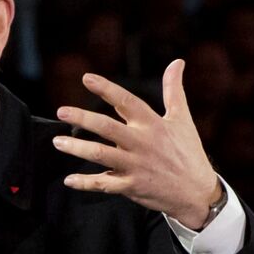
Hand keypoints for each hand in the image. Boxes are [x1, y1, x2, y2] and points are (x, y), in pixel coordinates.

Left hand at [52, 58, 220, 228]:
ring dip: (77, 148)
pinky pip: (104, 184)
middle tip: (61, 111)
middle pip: (107, 127)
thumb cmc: (187, 151)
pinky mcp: (131, 186)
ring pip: (100, 154)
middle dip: (82, 118)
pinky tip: (69, 179)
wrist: (197, 192)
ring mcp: (135, 165)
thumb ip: (174, 90)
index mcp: (153, 124)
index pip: (126, 101)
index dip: (106, 89)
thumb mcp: (182, 119)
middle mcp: (142, 143)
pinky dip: (85, 182)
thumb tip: (177, 62)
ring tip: (57, 142)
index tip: (86, 78)